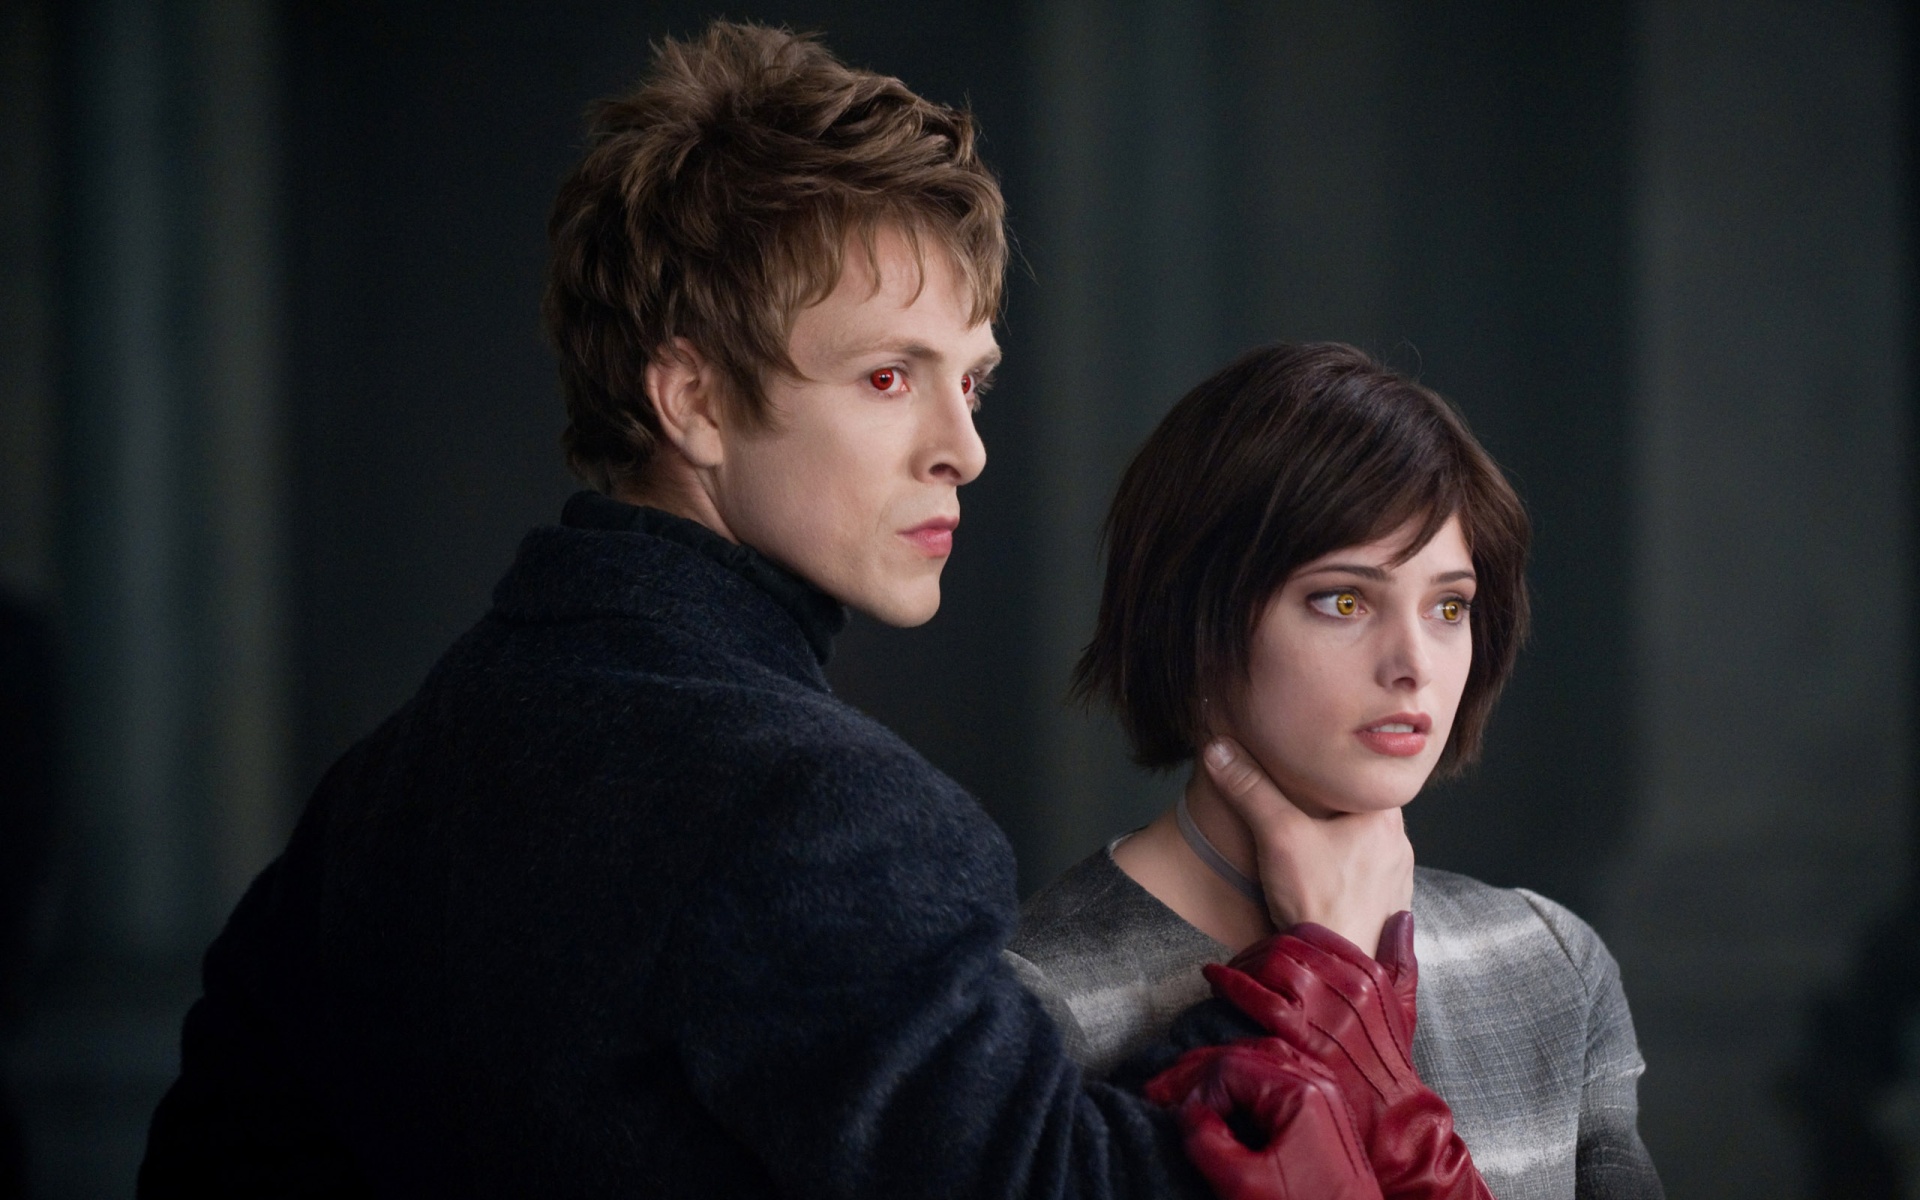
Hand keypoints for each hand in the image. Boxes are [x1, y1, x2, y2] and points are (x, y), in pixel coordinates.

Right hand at [1145, 1040, 1383, 1199]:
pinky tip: (1227, 1097)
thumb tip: (1187, 1115)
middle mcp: (1317, 1083)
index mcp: (1301, 1091)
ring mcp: (1325, 1096)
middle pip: (1246, 1054)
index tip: (1175, 1119)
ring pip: (1262, 1061)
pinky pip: (1280, 1078)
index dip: (1193, 1089)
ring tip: (1187, 1091)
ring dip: (1220, 1073)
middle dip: (1198, 1073)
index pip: (1229, 1066)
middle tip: (1158, 1093)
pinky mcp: (1325, 1114)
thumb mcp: (1244, 1185)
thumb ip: (1206, 1142)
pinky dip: (1246, 1082)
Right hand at [1201, 737, 1412, 955]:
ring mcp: (1397, 884)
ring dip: (1343, 847)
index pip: (1364, 780)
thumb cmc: (1318, 902)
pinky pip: (1368, 883)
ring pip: (1368, 850)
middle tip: (1303, 808)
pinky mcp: (1388, 913)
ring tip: (1312, 848)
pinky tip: (1323, 884)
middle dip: (1334, 812)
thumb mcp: (1277, 834)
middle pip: (1364, 814)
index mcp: (1386, 820)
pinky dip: (1347, 879)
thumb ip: (1249, 789)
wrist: (1336, 973)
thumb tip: (1219, 748)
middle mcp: (1401, 849)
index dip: (1335, 775)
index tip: (1311, 774)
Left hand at [1204, 915, 1491, 1199]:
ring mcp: (1324, 1010)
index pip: (1311, 933)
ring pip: (1268, 962)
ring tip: (1224, 976)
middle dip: (1253, 951)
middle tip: (1238, 964)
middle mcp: (1348, 985)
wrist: (1393, 1122)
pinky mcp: (1300, 1036)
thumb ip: (1401, 959)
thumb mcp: (1404, 1006)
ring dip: (1238, 964)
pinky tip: (1214, 981)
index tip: (1266, 952)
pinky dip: (1228, 983)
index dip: (1279, 938)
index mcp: (1369, 974)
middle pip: (1284, 944)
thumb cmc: (1391, 1066)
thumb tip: (1401, 915)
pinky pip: (1255, 996)